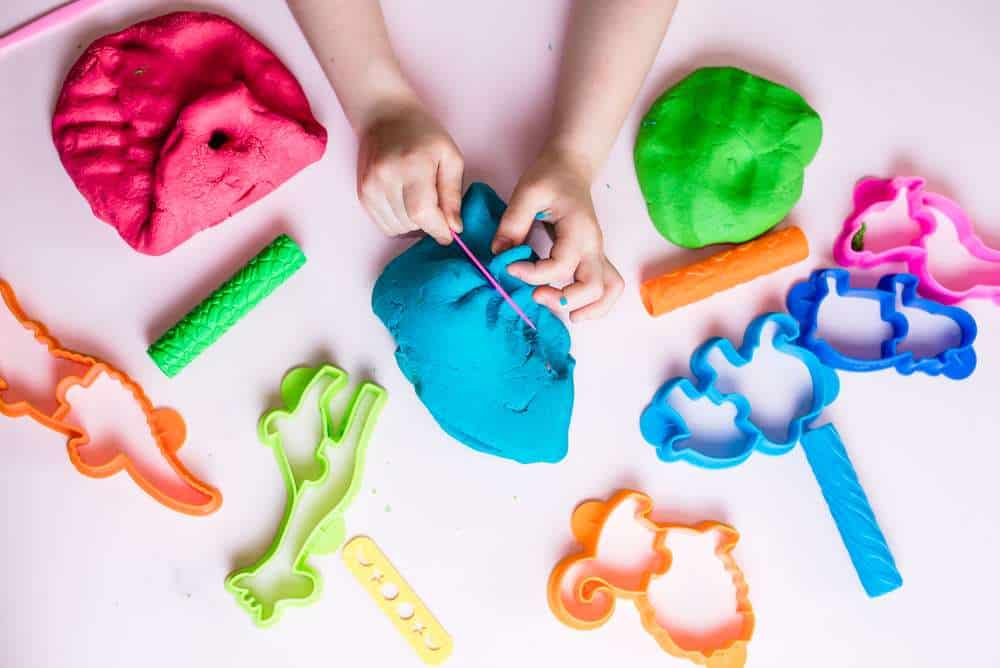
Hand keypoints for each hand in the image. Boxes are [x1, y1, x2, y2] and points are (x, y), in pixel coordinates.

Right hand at [357, 102, 463, 243]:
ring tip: (419, 201)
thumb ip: (453, 194)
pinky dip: (398, 221)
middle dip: (428, 224)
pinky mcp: (362, 194)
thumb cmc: (423, 134)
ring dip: (413, 224)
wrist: (384, 116)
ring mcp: (369, 187)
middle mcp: (385, 178)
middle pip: (410, 224)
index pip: (422, 213)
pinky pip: (384, 225)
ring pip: (397, 228)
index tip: (449, 234)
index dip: (439, 230)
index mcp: (411, 166)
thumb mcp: (450, 157)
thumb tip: (454, 228)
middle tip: (436, 205)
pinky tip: (405, 202)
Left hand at [492, 146, 623, 321]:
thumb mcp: (527, 192)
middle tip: (535, 295)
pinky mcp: (594, 258)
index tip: (509, 266)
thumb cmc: (550, 177)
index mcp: (577, 230)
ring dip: (589, 308)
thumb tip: (499, 256)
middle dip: (563, 299)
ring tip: (563, 313)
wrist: (571, 168)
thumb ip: (513, 223)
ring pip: (608, 291)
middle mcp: (593, 245)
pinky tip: (573, 309)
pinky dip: (596, 305)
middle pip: (593, 287)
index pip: (560, 265)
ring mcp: (597, 253)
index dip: (533, 273)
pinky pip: (608, 288)